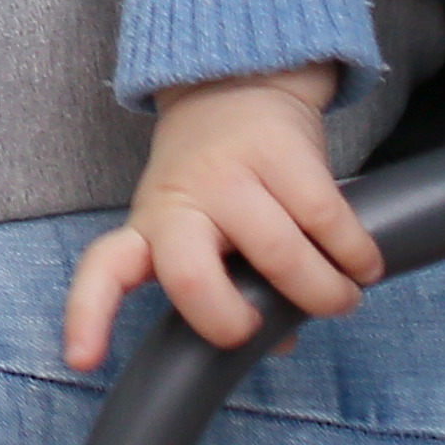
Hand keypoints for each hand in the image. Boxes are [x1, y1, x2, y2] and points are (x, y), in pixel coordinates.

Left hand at [62, 70, 379, 370]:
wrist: (236, 83)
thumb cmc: (217, 181)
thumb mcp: (200, 230)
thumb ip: (226, 286)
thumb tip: (276, 341)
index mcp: (150, 227)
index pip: (104, 270)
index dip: (89, 317)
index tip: (82, 360)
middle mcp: (180, 202)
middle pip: (189, 276)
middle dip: (230, 320)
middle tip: (263, 327)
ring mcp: (230, 174)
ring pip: (277, 255)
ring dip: (321, 293)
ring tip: (339, 300)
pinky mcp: (282, 152)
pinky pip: (326, 220)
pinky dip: (354, 255)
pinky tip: (362, 266)